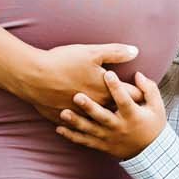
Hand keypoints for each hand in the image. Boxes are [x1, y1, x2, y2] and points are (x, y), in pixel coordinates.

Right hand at [19, 43, 139, 122]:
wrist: (33, 77)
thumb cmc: (63, 62)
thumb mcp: (92, 52)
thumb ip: (116, 52)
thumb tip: (136, 51)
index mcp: (106, 90)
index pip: (132, 95)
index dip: (141, 94)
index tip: (145, 94)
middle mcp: (96, 106)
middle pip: (118, 111)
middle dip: (126, 110)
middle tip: (134, 111)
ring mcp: (81, 115)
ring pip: (99, 122)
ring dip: (107, 120)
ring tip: (114, 120)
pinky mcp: (65, 119)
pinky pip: (79, 126)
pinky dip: (84, 124)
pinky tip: (87, 125)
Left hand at [57, 69, 165, 159]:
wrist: (150, 153)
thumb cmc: (153, 124)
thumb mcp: (157, 106)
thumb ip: (148, 89)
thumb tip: (138, 75)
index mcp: (132, 116)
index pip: (124, 100)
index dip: (117, 87)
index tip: (108, 73)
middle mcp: (119, 128)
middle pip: (102, 116)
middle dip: (90, 107)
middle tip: (77, 96)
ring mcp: (109, 138)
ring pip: (90, 130)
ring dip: (76, 122)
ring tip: (63, 113)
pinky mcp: (102, 146)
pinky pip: (85, 141)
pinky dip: (72, 136)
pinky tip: (59, 129)